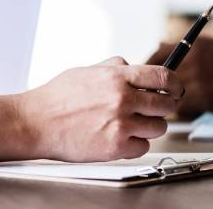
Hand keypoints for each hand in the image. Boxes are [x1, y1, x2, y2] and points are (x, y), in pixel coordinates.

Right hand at [18, 57, 182, 161]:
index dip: (175, 84)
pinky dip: (135, 144)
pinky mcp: (115, 147)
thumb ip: (113, 68)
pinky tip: (118, 137)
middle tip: (153, 109)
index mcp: (116, 77)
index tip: (176, 89)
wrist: (36, 122)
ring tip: (130, 124)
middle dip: (164, 107)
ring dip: (149, 126)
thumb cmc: (56, 97)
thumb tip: (132, 66)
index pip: (164, 77)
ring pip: (159, 127)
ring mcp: (121, 124)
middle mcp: (122, 99)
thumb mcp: (86, 71)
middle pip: (167, 104)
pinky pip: (143, 146)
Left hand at [146, 38, 212, 118]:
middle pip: (158, 79)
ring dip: (164, 99)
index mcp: (191, 49)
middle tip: (148, 91)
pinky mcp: (204, 101)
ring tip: (167, 99)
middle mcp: (193, 66)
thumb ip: (180, 47)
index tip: (142, 75)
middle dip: (151, 87)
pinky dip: (181, 108)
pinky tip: (187, 103)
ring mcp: (198, 84)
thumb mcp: (205, 44)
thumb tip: (158, 47)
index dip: (146, 68)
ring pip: (167, 95)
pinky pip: (182, 107)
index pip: (155, 58)